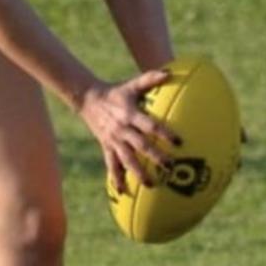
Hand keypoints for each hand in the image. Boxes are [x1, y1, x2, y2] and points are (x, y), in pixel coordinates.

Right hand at [76, 70, 181, 193]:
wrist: (88, 99)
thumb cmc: (116, 92)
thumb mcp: (131, 84)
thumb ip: (150, 79)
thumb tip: (170, 73)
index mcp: (130, 114)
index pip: (149, 125)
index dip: (163, 133)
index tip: (178, 142)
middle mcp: (122, 129)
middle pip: (141, 146)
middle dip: (155, 157)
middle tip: (170, 167)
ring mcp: (113, 140)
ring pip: (126, 159)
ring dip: (138, 173)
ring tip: (151, 185)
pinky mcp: (106, 147)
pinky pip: (111, 165)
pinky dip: (116, 178)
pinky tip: (123, 192)